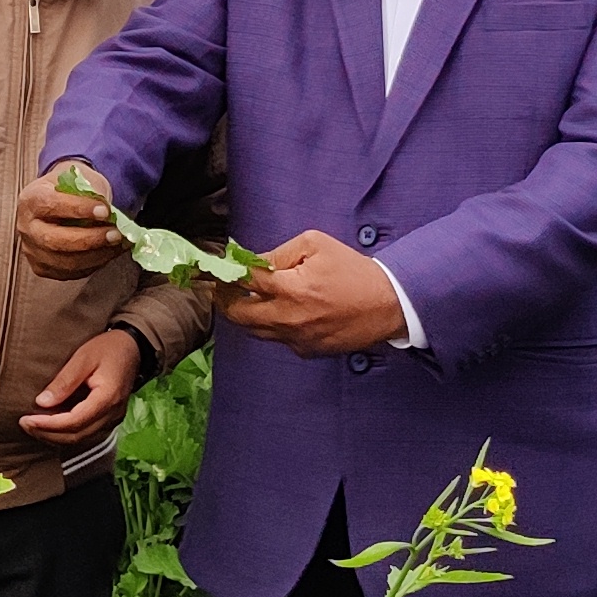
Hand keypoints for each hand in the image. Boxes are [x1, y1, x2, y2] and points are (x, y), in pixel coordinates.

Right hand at [18, 162, 123, 279]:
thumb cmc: (71, 189)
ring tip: (119, 244)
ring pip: (65, 262)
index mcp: (31, 199)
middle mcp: (27, 227)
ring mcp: (32, 250)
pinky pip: (70, 272)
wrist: (59, 201)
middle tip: (116, 234)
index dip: (79, 209)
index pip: (51, 205)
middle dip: (90, 239)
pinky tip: (110, 252)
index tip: (105, 211)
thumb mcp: (81, 179)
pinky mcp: (42, 267)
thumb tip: (110, 214)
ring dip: (97, 255)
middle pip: (55, 240)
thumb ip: (92, 193)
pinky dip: (95, 263)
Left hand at [22, 327, 143, 445]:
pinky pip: (86, 435)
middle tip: (25, 424)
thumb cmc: (108, 348)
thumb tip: (42, 402)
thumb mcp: (83, 357)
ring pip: (81, 440)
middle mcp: (112, 414)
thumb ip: (64, 381)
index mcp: (107, 398)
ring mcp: (113, 420)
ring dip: (55, 437)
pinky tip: (50, 427)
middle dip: (47, 434)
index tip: (27, 419)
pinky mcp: (109, 420)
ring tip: (33, 426)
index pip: (75, 421)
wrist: (133, 349)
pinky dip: (66, 434)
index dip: (49, 425)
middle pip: (77, 436)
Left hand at [214, 233, 409, 355]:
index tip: (209, 269)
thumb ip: (280, 253)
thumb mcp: (316, 245)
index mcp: (290, 289)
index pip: (242, 280)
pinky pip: (277, 339)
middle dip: (224, 299)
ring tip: (248, 297)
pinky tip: (282, 310)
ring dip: (246, 313)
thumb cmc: (353, 270)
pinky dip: (272, 324)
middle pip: (237, 314)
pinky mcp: (306, 351)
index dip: (222, 272)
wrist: (388, 304)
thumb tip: (253, 262)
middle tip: (223, 287)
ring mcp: (296, 339)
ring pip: (254, 330)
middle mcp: (288, 318)